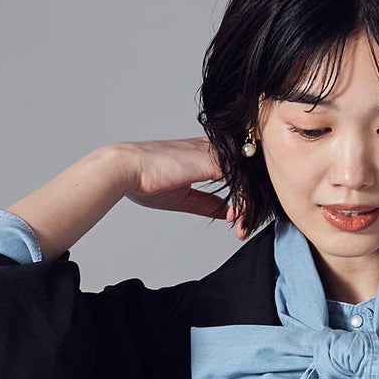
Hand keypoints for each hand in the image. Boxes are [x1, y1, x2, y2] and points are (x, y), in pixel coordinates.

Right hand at [113, 137, 248, 237]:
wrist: (128, 170)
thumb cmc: (146, 180)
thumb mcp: (184, 197)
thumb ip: (208, 202)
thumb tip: (227, 212)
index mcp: (204, 153)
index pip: (235, 171)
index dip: (241, 196)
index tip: (238, 220)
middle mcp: (212, 149)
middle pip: (245, 174)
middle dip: (250, 203)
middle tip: (244, 229)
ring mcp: (214, 153)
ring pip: (246, 178)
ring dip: (248, 207)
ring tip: (242, 229)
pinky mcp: (214, 161)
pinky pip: (241, 182)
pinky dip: (244, 203)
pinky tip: (238, 220)